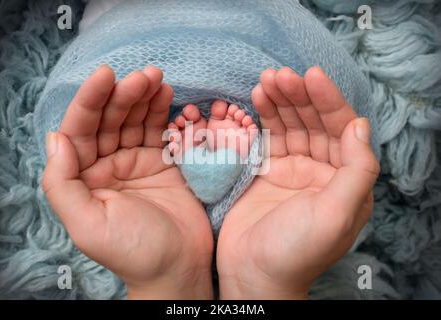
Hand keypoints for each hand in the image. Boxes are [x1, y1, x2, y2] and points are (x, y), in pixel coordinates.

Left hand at [42, 65, 213, 298]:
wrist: (179, 266)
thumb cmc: (133, 251)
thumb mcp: (88, 224)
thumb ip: (62, 183)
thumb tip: (55, 138)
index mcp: (83, 179)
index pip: (81, 130)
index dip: (90, 101)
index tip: (106, 75)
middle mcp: (106, 166)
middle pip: (110, 120)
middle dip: (124, 95)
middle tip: (145, 75)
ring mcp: (135, 161)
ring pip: (134, 121)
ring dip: (144, 97)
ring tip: (156, 78)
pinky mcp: (161, 162)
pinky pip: (158, 131)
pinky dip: (161, 111)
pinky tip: (166, 94)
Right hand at [216, 66, 379, 298]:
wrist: (252, 274)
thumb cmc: (297, 251)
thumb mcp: (336, 214)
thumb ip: (356, 170)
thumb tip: (360, 125)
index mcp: (346, 181)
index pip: (342, 130)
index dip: (329, 101)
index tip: (311, 76)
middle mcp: (322, 171)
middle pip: (314, 123)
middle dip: (299, 96)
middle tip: (280, 74)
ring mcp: (293, 170)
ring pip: (291, 126)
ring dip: (280, 101)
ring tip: (266, 79)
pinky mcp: (267, 172)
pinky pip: (268, 138)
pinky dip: (263, 117)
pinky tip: (257, 98)